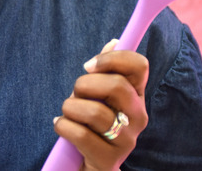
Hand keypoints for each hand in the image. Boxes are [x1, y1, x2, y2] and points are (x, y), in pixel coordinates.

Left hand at [53, 39, 148, 170]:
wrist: (92, 164)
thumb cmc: (93, 124)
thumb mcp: (99, 96)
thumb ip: (105, 71)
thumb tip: (114, 42)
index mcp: (137, 96)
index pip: (139, 66)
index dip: (112, 59)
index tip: (89, 66)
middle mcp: (138, 117)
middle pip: (117, 86)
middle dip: (84, 85)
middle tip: (75, 94)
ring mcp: (126, 140)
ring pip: (95, 112)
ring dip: (70, 108)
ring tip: (67, 113)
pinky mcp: (109, 158)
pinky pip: (80, 135)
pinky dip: (63, 126)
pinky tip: (62, 127)